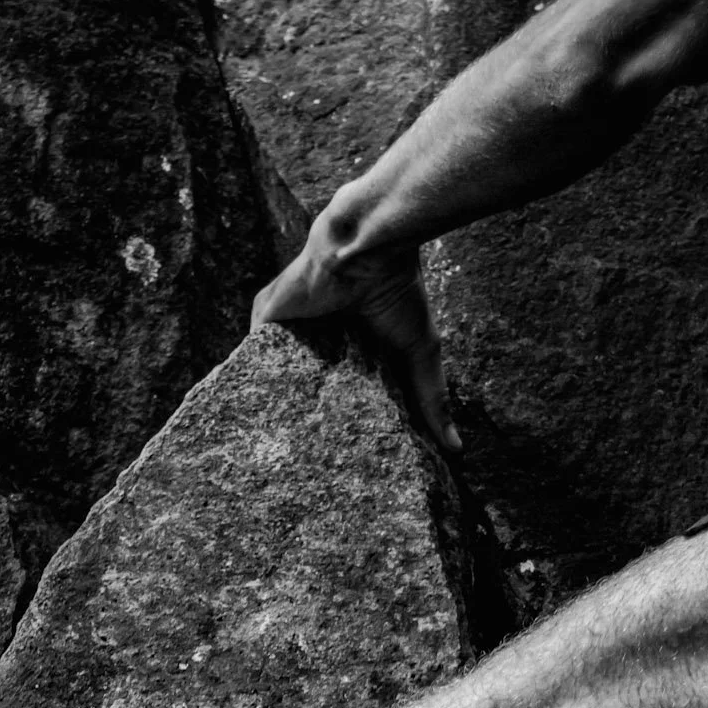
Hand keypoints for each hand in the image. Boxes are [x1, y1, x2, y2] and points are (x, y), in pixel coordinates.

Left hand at [252, 216, 461, 455]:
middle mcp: (310, 334)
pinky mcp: (266, 315)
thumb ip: (432, 399)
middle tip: (304, 462)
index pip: (331, 386)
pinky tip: (260, 417)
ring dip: (274, 403)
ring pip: (272, 373)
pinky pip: (250, 356)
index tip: (336, 455)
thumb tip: (456, 448)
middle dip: (299, 418)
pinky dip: (255, 382)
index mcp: (342, 341)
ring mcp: (285, 325)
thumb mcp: (419, 353)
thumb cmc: (398, 290)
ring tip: (279, 446)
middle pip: (298, 384)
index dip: (332, 419)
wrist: (370, 245)